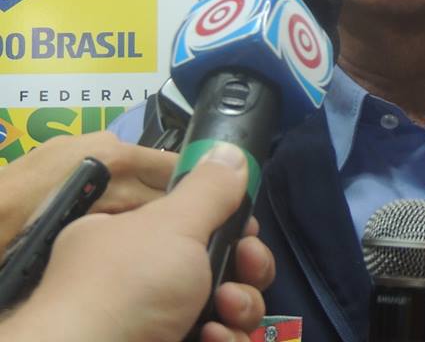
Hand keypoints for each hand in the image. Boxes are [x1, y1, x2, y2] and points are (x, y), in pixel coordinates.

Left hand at [2, 143, 274, 341]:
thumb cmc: (127, 285)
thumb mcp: (172, 224)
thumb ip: (209, 189)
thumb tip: (231, 152)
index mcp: (131, 236)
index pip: (195, 220)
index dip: (230, 224)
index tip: (246, 230)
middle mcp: (145, 279)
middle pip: (222, 264)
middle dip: (245, 266)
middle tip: (245, 266)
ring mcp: (159, 319)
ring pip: (227, 305)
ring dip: (241, 305)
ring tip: (225, 310)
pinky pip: (219, 337)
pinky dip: (224, 337)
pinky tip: (212, 337)